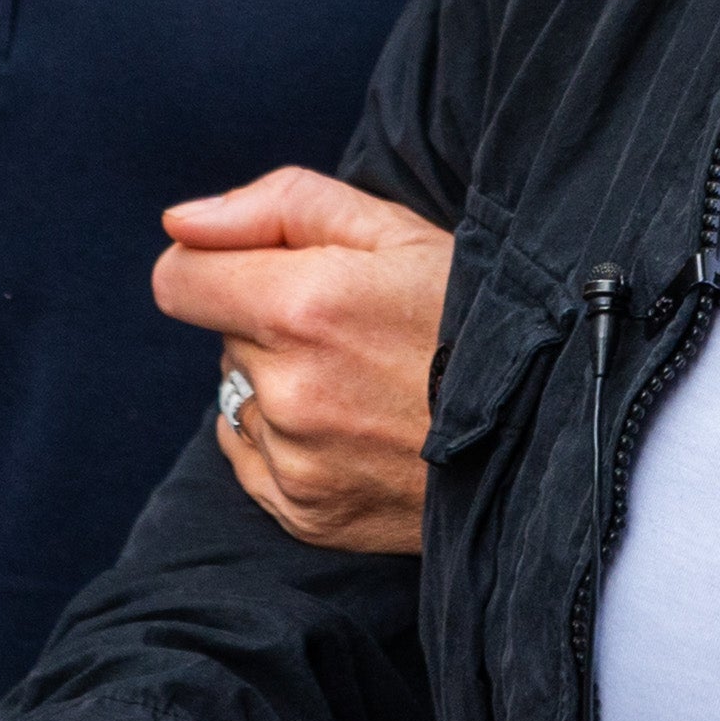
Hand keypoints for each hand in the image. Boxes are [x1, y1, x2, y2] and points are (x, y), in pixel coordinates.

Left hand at [156, 166, 449, 555]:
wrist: (542, 435)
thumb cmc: (473, 317)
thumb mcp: (393, 229)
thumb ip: (275, 206)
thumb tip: (179, 223)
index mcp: (304, 307)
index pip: (177, 281)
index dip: (212, 266)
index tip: (256, 272)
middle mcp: (288, 391)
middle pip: (221, 337)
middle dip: (268, 323)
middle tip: (353, 331)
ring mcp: (293, 462)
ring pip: (237, 397)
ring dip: (278, 383)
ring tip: (362, 384)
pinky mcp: (302, 514)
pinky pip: (251, 456)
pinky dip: (286, 440)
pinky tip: (354, 429)